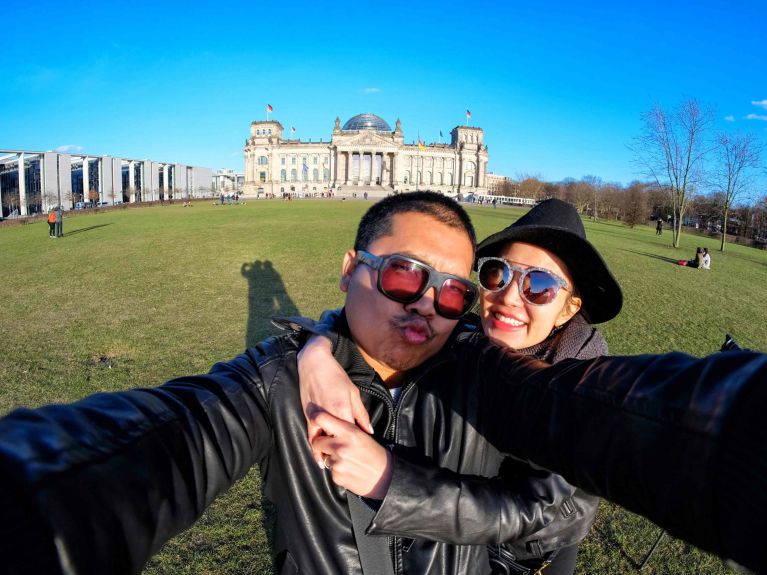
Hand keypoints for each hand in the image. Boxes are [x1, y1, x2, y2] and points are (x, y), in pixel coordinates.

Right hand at [298, 335, 372, 465]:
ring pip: (317, 441)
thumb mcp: (354, 393)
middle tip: (343, 466)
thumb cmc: (336, 376)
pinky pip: (310, 433)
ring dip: (321, 454)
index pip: (348, 435)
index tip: (359, 456)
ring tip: (326, 465)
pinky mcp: (307, 414)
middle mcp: (328, 415)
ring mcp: (315, 416)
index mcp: (342, 410)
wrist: (314, 363)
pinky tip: (317, 452)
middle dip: (336, 454)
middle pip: (332, 441)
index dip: (353, 447)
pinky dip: (313, 444)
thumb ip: (361, 414)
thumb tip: (369, 431)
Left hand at [312, 411, 392, 498]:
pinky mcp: (336, 476)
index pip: (321, 419)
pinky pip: (330, 471)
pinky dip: (337, 470)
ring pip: (324, 458)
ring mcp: (337, 462)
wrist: (385, 478)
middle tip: (332, 446)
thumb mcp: (363, 436)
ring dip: (332, 459)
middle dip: (322, 444)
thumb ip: (345, 429)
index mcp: (349, 432)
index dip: (316, 421)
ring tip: (348, 461)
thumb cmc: (375, 454)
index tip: (317, 425)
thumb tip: (327, 424)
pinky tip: (349, 470)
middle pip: (316, 442)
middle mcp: (340, 446)